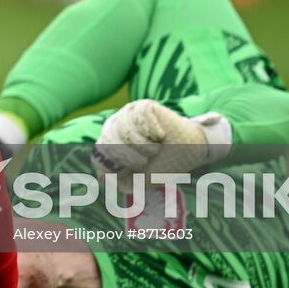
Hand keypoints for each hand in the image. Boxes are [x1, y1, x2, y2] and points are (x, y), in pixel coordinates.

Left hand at [94, 99, 212, 184]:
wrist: (189, 151)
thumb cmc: (162, 164)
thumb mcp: (140, 179)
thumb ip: (119, 182)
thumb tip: (102, 177)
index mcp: (107, 146)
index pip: (99, 159)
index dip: (117, 169)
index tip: (135, 171)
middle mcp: (113, 127)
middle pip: (108, 144)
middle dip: (131, 158)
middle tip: (148, 159)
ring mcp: (126, 114)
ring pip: (124, 130)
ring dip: (143, 145)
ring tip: (155, 148)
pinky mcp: (142, 106)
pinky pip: (140, 118)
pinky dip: (153, 131)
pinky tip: (160, 135)